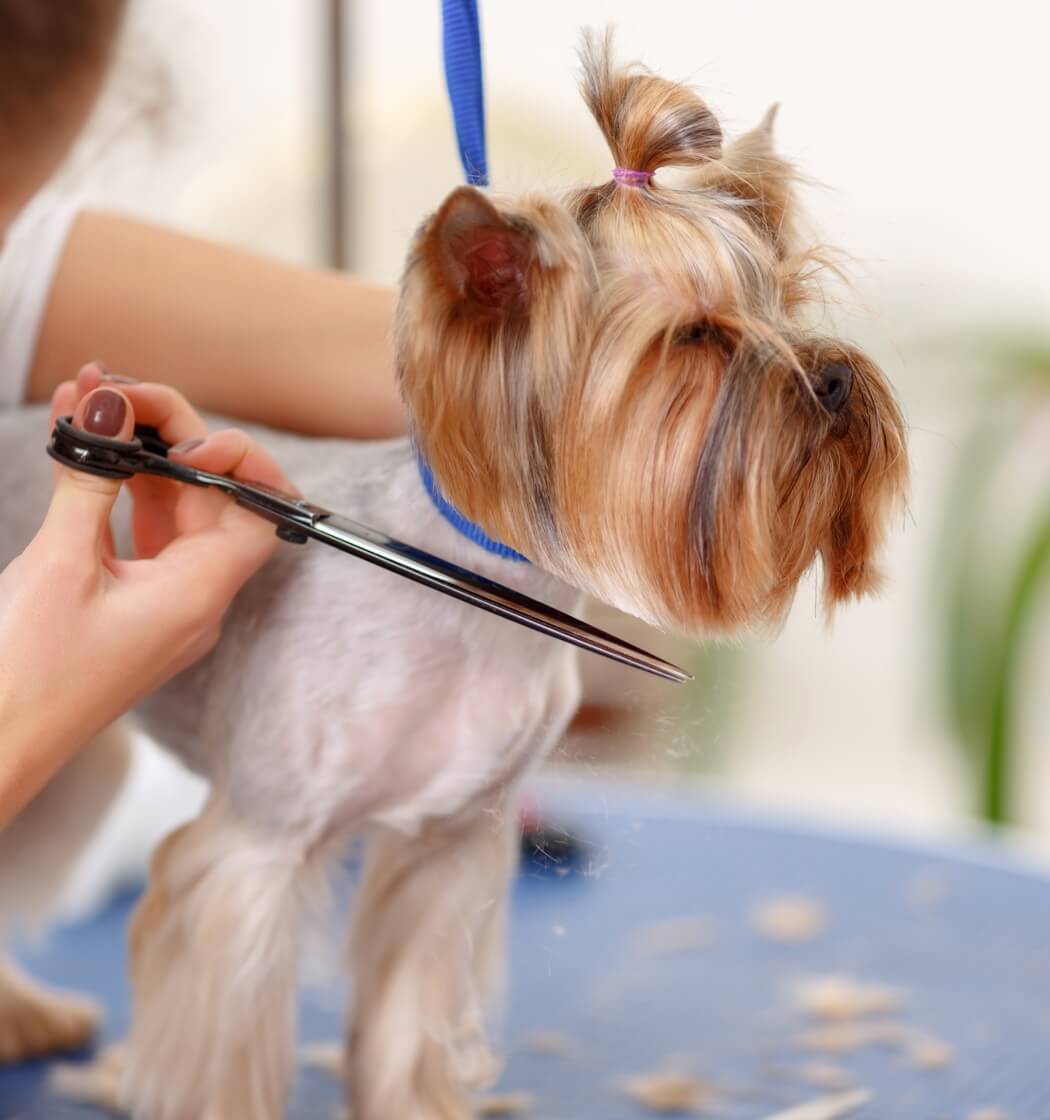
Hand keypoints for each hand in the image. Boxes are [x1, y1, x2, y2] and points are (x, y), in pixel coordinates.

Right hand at [0, 364, 292, 823]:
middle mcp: (193, 599)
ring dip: (136, 455)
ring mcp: (162, 602)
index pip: (259, 513)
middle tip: (113, 393)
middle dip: (169, 438)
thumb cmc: (25, 675)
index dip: (241, 462)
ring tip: (90, 399)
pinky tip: (79, 446)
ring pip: (169, 511)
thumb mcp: (59, 565)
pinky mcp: (128, 604)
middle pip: (210, 499)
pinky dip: (114, 490)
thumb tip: (109, 406)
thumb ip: (91, 479)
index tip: (187, 435)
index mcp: (198, 595)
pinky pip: (136, 534)